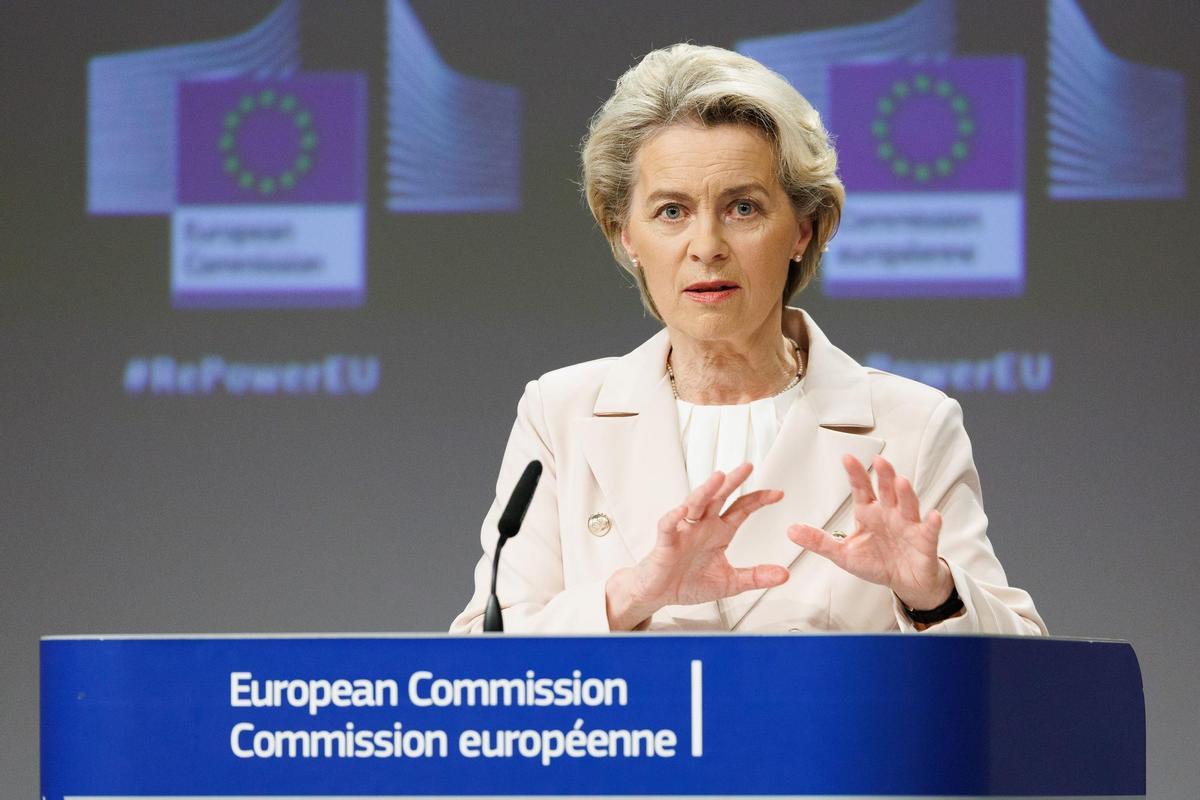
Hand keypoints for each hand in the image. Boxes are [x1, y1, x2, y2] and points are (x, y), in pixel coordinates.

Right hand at [605, 463, 787, 629]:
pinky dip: (674, 518)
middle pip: (718, 497)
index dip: (758, 500)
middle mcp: (702, 526)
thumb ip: (755, 576)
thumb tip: (783, 574)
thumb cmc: (688, 582)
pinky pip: (668, 526)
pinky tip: (682, 510)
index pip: (741, 509)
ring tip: (718, 478)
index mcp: (719, 532)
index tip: (778, 494)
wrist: (658, 593)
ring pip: (695, 505)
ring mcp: (683, 532)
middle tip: (747, 467)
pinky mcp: (665, 543)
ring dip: (706, 490)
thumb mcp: (729, 582)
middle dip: (732, 481)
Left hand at [787, 455, 952, 610]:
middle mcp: (890, 514)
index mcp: (869, 513)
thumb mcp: (843, 554)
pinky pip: (929, 531)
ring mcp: (909, 526)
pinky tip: (934, 516)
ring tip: (901, 481)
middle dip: (883, 476)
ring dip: (905, 493)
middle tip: (879, 460)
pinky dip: (932, 524)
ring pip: (908, 505)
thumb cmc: (877, 563)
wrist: (905, 582)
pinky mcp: (925, 542)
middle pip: (887, 491)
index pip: (861, 489)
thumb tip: (790, 530)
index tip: (847, 458)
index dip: (855, 474)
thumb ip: (819, 541)